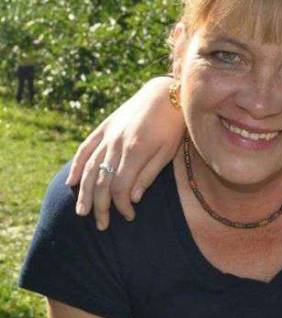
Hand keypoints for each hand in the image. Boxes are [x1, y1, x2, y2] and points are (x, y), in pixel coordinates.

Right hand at [66, 76, 184, 229]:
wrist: (166, 93)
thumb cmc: (173, 124)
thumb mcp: (168, 151)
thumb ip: (148, 175)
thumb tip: (132, 198)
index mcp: (135, 150)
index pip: (119, 187)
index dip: (120, 206)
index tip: (128, 217)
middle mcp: (117, 143)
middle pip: (102, 181)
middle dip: (100, 206)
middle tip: (102, 225)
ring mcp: (108, 134)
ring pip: (90, 168)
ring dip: (85, 192)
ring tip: (83, 212)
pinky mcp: (105, 127)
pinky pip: (86, 148)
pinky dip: (78, 165)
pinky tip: (73, 182)